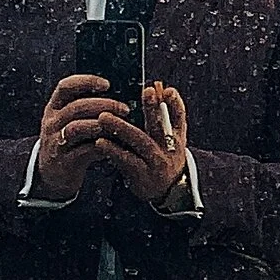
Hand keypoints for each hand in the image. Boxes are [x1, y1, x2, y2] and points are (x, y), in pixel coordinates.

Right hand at [33, 72, 129, 198]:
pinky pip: (83, 151)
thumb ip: (87, 109)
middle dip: (103, 105)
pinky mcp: (64, 161)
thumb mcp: (69, 121)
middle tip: (124, 109)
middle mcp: (52, 123)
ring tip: (116, 126)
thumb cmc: (68, 143)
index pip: (65, 87)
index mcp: (54, 108)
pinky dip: (100, 147)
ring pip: (76, 128)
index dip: (86, 82)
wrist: (51, 174)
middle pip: (76, 107)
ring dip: (100, 125)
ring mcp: (55, 142)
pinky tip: (113, 146)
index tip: (106, 84)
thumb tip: (117, 101)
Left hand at [98, 80, 190, 208]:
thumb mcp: (169, 138)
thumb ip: (163, 116)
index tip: (166, 90)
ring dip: (122, 128)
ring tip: (104, 117)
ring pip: (140, 142)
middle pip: (159, 126)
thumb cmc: (163, 157)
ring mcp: (155, 162)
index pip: (179, 116)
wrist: (168, 191)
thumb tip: (155, 87)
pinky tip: (100, 141)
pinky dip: (112, 150)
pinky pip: (126, 160)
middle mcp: (168, 148)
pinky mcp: (141, 175)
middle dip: (152, 108)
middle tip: (144, 92)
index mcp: (176, 136)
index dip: (174, 103)